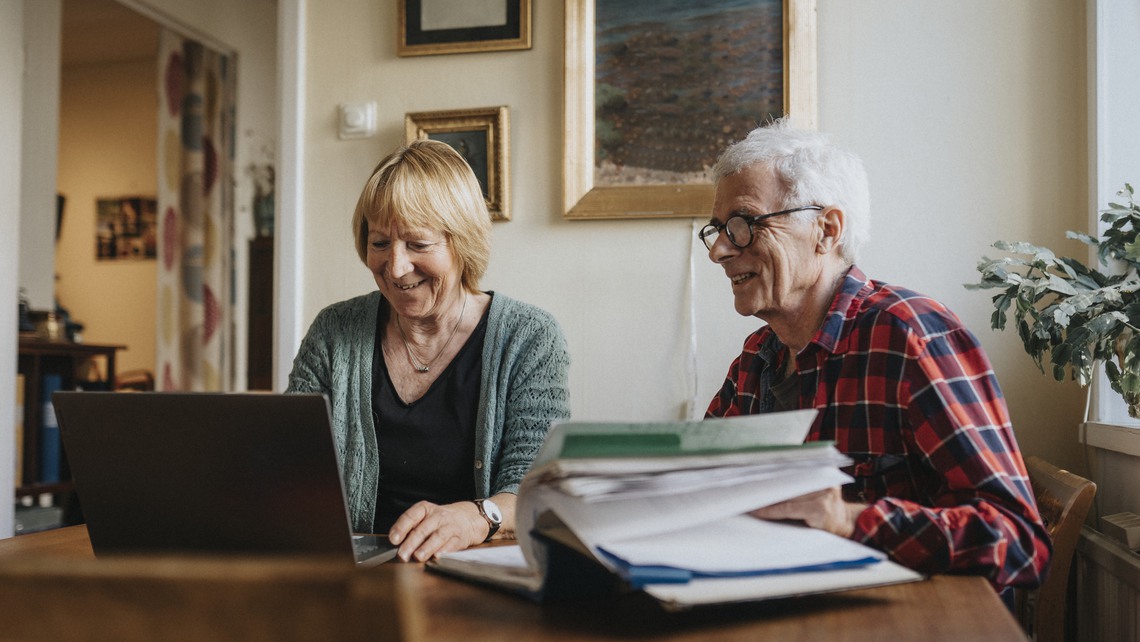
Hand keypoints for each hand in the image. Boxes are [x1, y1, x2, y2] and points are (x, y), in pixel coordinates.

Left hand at [387, 500, 486, 561]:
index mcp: (425, 509)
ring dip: (427, 547)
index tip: (394, 539)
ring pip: (437, 536)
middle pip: (423, 529)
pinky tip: (437, 556)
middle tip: (402, 555)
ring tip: (418, 557)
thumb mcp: (425, 517)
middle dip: (411, 543)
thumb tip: (396, 545)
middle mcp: (438, 516)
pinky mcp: (460, 538)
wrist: (468, 518)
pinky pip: (451, 544)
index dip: (401, 527)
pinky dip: (444, 551)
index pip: (411, 516)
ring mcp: (450, 526)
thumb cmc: (440, 520)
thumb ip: (411, 529)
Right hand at [748, 487, 864, 537]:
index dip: (769, 509)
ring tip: (760, 487)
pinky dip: (791, 478)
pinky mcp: (828, 476)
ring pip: (794, 482)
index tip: (754, 510)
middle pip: (789, 492)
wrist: (848, 522)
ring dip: (778, 484)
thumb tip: (767, 515)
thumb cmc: (828, 532)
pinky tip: (776, 478)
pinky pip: (804, 475)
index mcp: (820, 510)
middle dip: (770, 495)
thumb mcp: (810, 534)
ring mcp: (827, 483)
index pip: (787, 508)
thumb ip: (791, 523)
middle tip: (752, 496)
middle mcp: (824, 494)